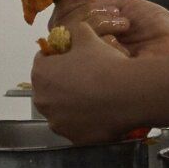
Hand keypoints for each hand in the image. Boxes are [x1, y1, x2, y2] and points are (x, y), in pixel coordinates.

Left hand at [30, 20, 140, 143]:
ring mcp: (56, 121)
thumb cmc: (105, 64)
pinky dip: (84, 121)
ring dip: (72, 103)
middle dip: (62, 82)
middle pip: (49, 88)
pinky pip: (76, 126)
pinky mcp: (72, 137)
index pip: (42, 61)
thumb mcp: (89, 37)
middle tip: (87, 77)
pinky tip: (101, 111)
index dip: (58, 57)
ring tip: (96, 96)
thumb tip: (74, 30)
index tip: (73, 58)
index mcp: (41, 74)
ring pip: (61, 109)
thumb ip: (76, 31)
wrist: (127, 94)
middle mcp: (42, 100)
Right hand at [51, 0, 168, 57]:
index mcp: (89, 32)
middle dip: (87, 14)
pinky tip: (126, 46)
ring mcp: (90, 64)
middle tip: (115, 15)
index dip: (70, 5)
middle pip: (59, 28)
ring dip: (99, 25)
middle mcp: (85, 49)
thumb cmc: (158, 27)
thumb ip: (95, 5)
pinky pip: (87, 57)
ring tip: (124, 26)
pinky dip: (107, 43)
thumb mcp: (125, 7)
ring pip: (70, 40)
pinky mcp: (99, 77)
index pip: (61, 17)